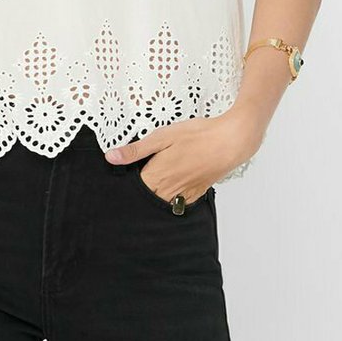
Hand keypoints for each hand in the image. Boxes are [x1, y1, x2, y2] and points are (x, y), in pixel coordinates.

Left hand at [104, 108, 264, 203]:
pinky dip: (171, 201)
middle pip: (147, 200)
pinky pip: (180, 204)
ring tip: (151, 188)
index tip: (120, 180)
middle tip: (133, 186)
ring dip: (154, 200)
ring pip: (163, 204)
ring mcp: (185, 193)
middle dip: (138, 195)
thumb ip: (136, 150)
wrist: (230, 142)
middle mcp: (169, 189)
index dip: (125, 185)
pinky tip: (170, 191)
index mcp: (157, 175)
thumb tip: (111, 158)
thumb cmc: (197, 135)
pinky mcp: (198, 192)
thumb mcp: (161, 136)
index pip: (133, 189)